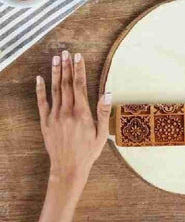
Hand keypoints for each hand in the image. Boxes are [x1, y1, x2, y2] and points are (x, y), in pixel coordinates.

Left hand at [36, 51, 111, 186]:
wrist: (68, 169)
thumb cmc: (88, 152)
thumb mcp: (101, 134)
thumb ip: (103, 112)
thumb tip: (107, 93)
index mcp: (82, 113)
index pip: (80, 86)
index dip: (79, 70)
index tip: (78, 57)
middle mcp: (66, 112)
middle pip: (67, 84)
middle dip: (67, 67)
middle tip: (66, 52)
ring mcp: (54, 117)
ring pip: (55, 90)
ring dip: (56, 73)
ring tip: (56, 59)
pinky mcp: (46, 123)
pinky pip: (42, 103)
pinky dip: (40, 90)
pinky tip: (40, 78)